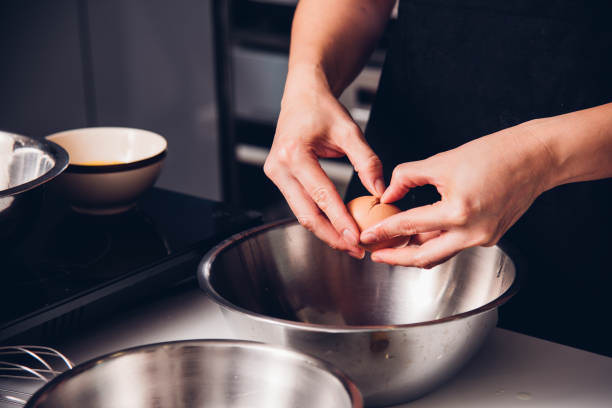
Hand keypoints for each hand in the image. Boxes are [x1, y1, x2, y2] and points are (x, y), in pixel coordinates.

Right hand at [264, 65, 384, 257]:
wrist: (302, 96)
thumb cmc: (323, 109)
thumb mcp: (350, 131)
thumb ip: (367, 162)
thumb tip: (380, 193)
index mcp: (294, 153)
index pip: (322, 195)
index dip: (340, 221)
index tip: (357, 239)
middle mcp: (278, 166)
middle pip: (306, 213)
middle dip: (332, 236)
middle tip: (355, 250)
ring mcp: (275, 174)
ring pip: (301, 214)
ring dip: (325, 231)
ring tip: (349, 244)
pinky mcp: (278, 178)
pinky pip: (299, 205)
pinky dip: (319, 218)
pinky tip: (336, 228)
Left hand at [360, 124, 553, 267]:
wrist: (535, 158)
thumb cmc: (493, 154)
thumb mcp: (441, 161)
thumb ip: (407, 178)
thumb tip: (388, 195)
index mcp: (458, 212)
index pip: (410, 226)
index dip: (383, 232)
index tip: (366, 237)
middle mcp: (473, 232)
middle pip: (424, 257)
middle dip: (396, 258)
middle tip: (376, 254)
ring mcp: (484, 239)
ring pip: (440, 253)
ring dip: (415, 251)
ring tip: (393, 244)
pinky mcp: (491, 237)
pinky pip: (455, 244)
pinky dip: (435, 241)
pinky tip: (419, 234)